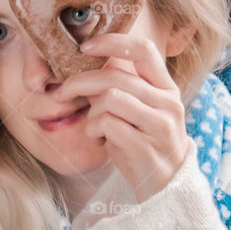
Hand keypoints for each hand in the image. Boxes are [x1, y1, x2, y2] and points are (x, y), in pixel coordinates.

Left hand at [52, 32, 190, 201]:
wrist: (167, 187)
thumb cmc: (145, 145)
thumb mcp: (139, 112)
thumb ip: (120, 89)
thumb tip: (86, 67)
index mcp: (167, 88)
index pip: (143, 50)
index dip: (112, 42)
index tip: (85, 47)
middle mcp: (168, 103)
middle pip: (115, 76)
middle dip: (80, 82)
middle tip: (62, 92)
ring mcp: (159, 125)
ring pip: (109, 98)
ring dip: (91, 112)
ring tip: (94, 127)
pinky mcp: (145, 146)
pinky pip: (107, 124)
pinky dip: (93, 131)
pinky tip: (99, 140)